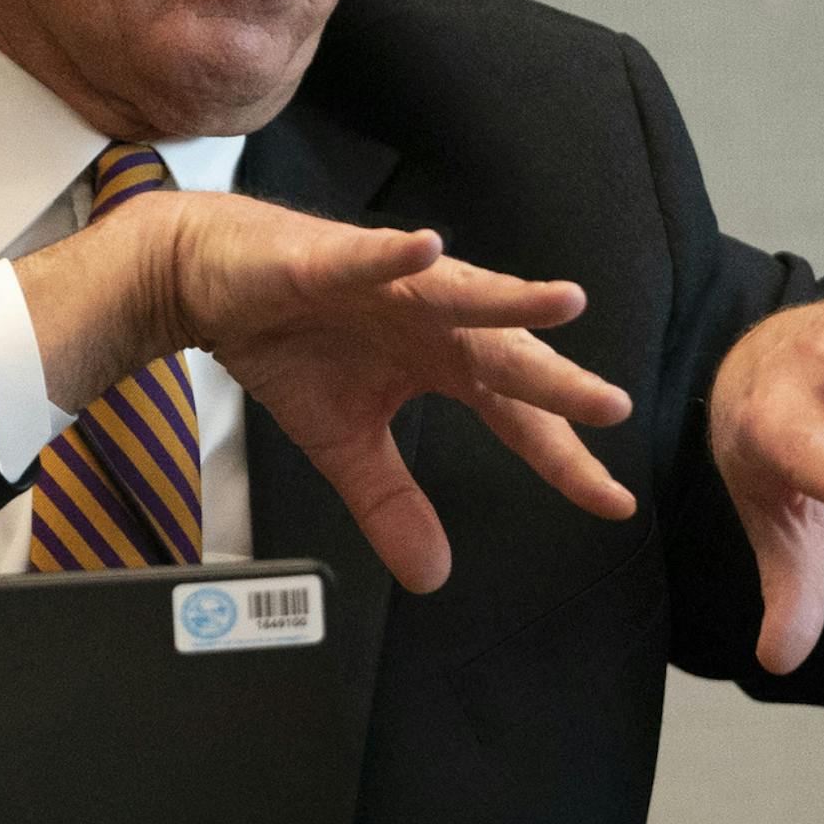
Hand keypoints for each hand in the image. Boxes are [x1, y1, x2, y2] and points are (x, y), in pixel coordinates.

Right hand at [15, 190, 634, 591]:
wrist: (210, 279)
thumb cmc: (289, 342)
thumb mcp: (341, 442)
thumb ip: (391, 502)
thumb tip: (432, 578)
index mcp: (444, 361)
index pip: (516, 415)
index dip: (562, 456)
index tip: (613, 502)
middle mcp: (432, 318)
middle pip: (505, 355)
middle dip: (556, 383)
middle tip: (612, 409)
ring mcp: (387, 284)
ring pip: (458, 294)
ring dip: (509, 301)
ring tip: (564, 304)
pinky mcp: (328, 258)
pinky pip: (367, 257)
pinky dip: (396, 254)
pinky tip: (428, 245)